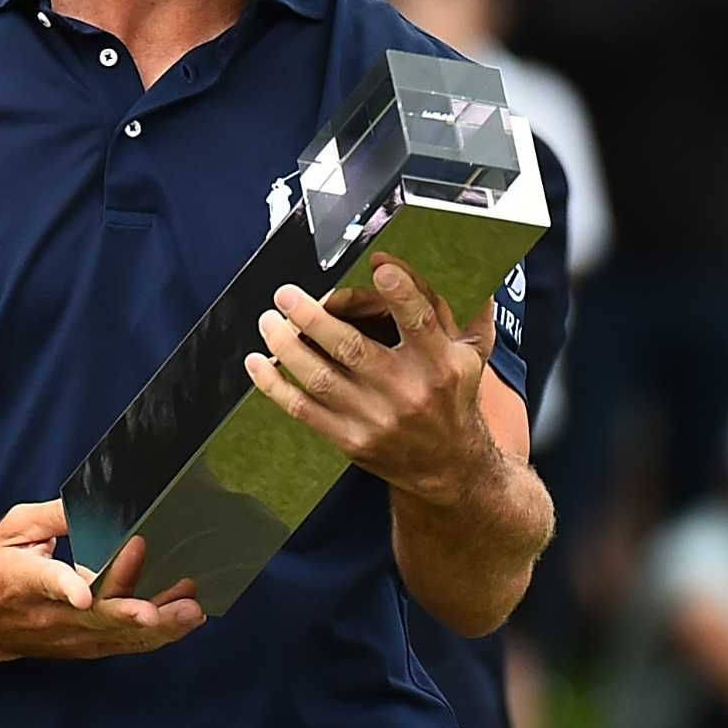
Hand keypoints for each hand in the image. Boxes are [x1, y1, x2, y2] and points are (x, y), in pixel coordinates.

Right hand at [0, 499, 205, 662]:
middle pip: (96, 617)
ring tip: (192, 612)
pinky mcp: (83, 647)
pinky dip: (157, 635)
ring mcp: (68, 636)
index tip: (82, 593)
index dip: (66, 587)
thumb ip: (55, 514)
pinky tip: (185, 619)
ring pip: (116, 636)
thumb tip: (96, 498)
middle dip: (135, 612)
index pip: (47, 584)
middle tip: (173, 605)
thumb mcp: (16, 527)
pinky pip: (123, 644)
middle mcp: (49, 615)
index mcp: (25, 579)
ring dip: (158, 627)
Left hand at [243, 254, 495, 505]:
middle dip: (312, 317)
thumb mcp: (468, 351)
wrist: (449, 467)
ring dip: (286, 346)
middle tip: (287, 294)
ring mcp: (375, 418)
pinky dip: (275, 385)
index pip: (419, 323)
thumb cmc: (454, 398)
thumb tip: (411, 260)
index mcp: (440, 363)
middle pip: (352, 348)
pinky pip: (303, 409)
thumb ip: (446, 304)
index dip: (400, 293)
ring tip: (268, 320)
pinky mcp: (351, 439)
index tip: (380, 267)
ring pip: (320, 377)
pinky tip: (259, 363)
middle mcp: (407, 390)